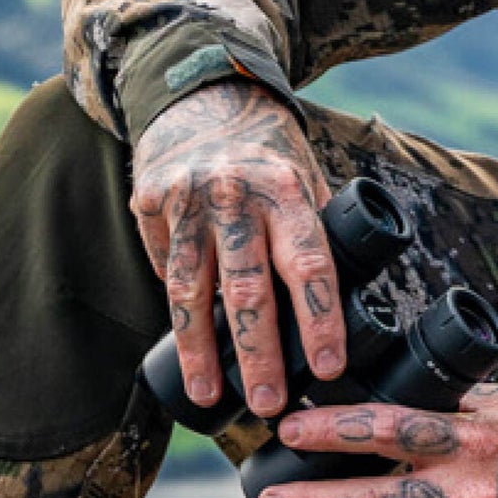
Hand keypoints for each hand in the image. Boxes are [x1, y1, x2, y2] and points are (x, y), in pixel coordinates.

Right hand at [131, 79, 343, 416]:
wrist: (206, 95)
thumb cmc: (269, 149)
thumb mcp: (305, 174)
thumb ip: (315, 226)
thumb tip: (346, 296)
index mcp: (288, 187)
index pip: (310, 262)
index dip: (320, 318)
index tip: (330, 366)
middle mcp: (236, 194)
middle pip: (248, 287)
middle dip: (260, 352)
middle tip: (271, 403)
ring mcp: (188, 199)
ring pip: (192, 290)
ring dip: (202, 351)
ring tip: (212, 395)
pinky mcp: (150, 203)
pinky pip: (164, 267)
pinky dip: (176, 307)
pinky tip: (187, 345)